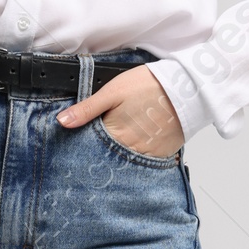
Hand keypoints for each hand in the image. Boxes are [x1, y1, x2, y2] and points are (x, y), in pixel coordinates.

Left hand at [57, 65, 182, 156]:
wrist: (186, 86)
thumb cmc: (149, 85)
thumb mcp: (111, 92)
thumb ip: (86, 109)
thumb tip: (62, 122)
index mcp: (115, 136)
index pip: (92, 150)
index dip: (85, 147)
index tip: (82, 145)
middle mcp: (132, 150)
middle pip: (109, 159)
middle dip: (103, 155)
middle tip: (103, 145)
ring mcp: (149, 155)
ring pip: (127, 162)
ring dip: (121, 157)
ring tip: (123, 141)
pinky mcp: (163, 154)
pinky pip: (147, 162)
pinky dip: (140, 156)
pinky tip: (138, 144)